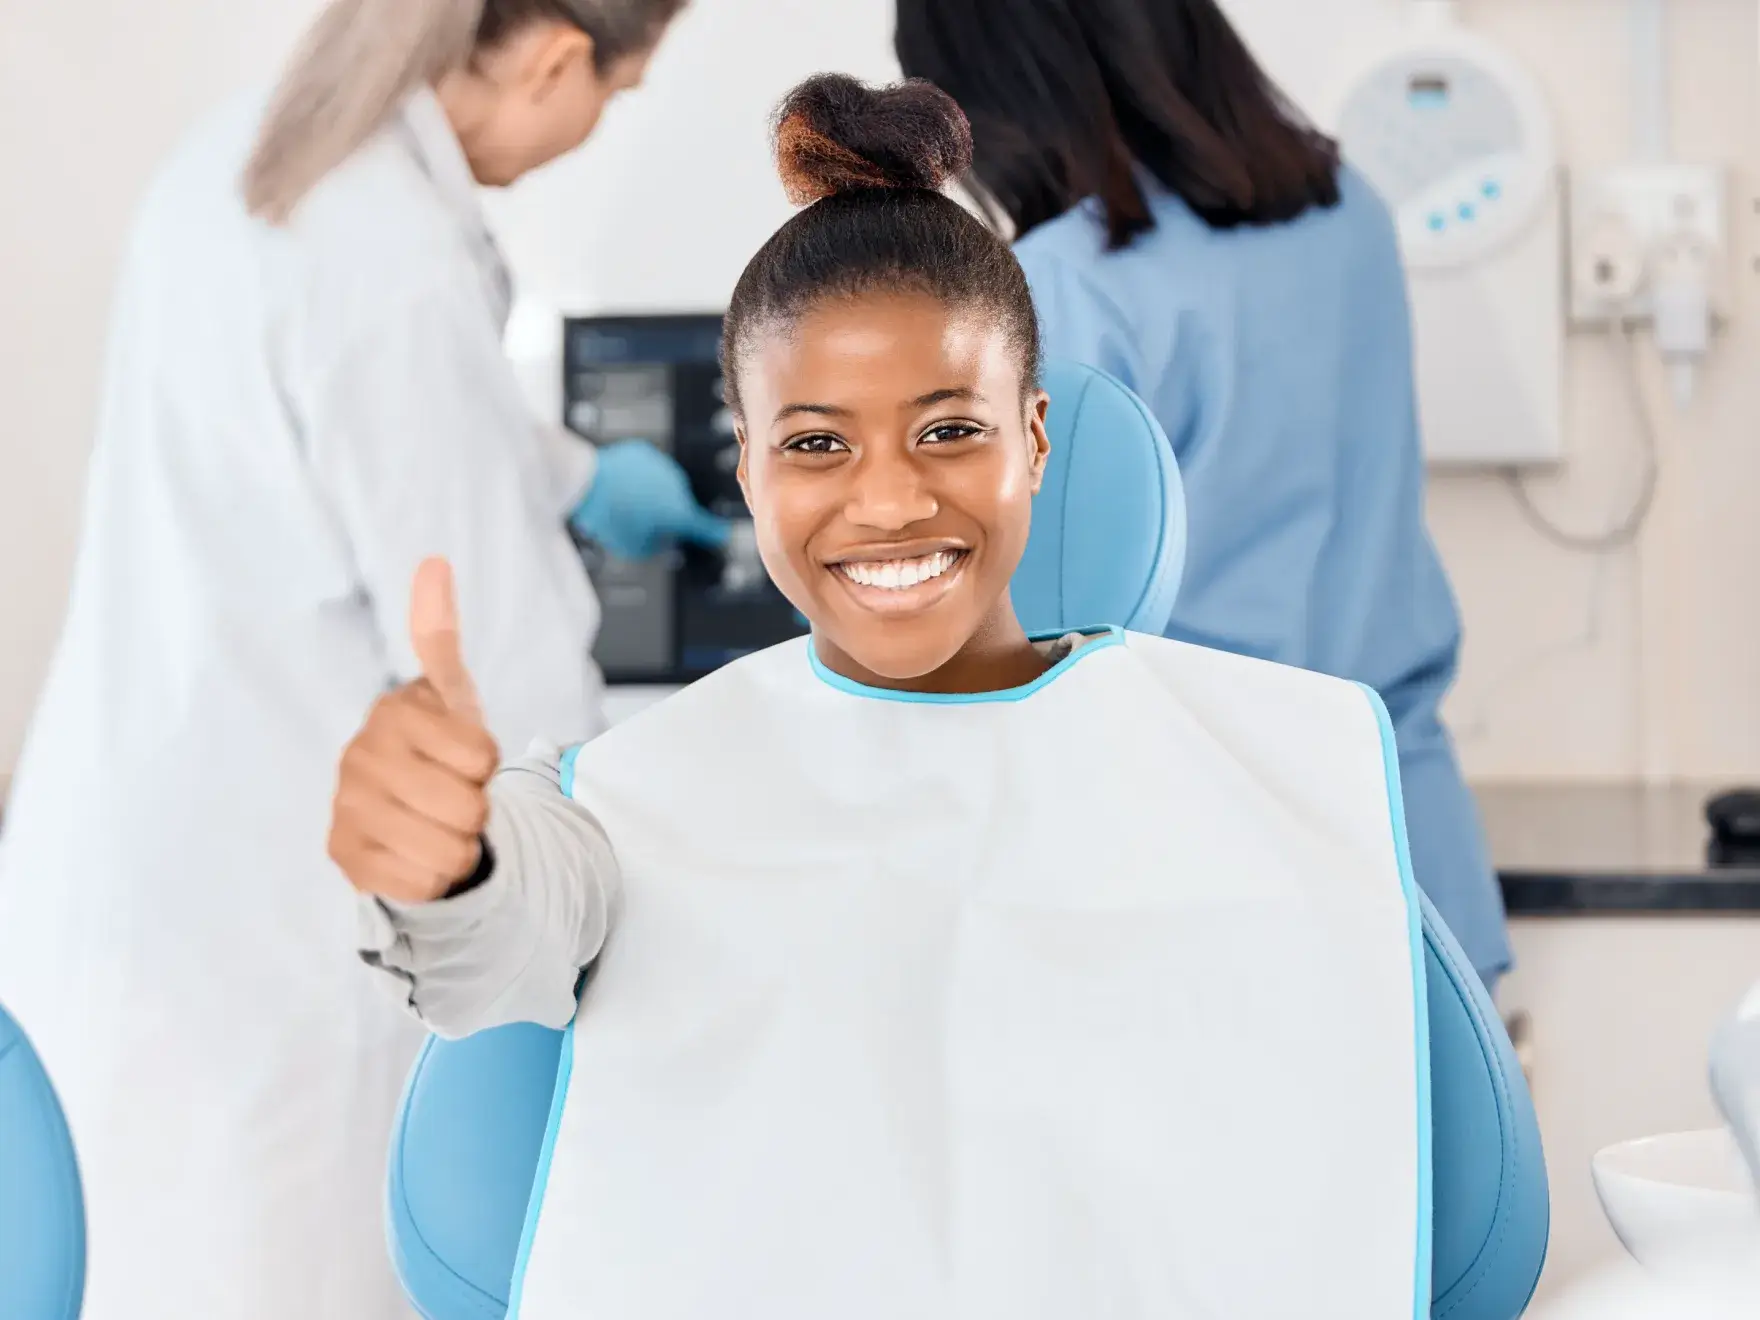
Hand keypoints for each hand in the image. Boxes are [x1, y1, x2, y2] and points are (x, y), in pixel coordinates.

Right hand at [328, 558, 499, 903]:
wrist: (407, 811)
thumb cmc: (437, 749)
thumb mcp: (450, 695)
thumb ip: (440, 636)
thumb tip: (434, 562)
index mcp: (391, 713)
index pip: (481, 756)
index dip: (487, 763)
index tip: (467, 757)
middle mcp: (358, 757)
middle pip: (468, 807)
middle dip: (477, 809)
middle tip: (455, 797)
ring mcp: (345, 809)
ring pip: (448, 849)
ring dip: (459, 845)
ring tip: (439, 824)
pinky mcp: (344, 858)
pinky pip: (422, 883)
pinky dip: (435, 877)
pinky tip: (418, 853)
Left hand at [569, 439, 731, 561]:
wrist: (584, 479)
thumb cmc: (607, 517)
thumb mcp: (631, 547)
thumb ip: (655, 547)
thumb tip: (663, 539)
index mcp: (678, 512)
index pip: (704, 526)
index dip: (714, 533)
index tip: (724, 535)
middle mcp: (677, 486)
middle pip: (676, 506)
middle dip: (663, 514)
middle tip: (637, 523)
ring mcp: (662, 466)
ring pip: (661, 486)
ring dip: (649, 494)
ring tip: (621, 502)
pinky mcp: (644, 453)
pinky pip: (646, 469)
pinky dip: (636, 477)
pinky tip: (619, 484)